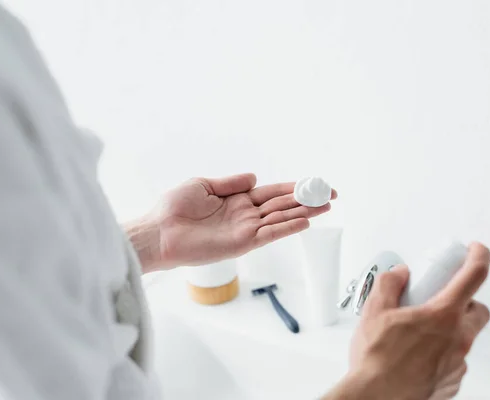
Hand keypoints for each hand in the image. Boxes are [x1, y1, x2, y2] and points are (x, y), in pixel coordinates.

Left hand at [126, 173, 335, 271]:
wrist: (159, 231)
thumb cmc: (174, 208)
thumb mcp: (203, 185)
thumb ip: (231, 183)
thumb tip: (254, 177)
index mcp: (237, 199)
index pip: (272, 192)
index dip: (293, 188)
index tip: (313, 183)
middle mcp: (246, 215)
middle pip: (282, 205)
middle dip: (307, 200)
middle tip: (330, 195)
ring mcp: (245, 230)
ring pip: (281, 219)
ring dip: (304, 212)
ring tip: (325, 206)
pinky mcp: (241, 243)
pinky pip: (269, 234)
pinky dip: (287, 228)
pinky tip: (304, 221)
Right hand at [324, 243, 489, 399]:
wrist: (376, 398)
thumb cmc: (376, 361)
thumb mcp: (374, 311)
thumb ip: (389, 284)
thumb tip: (399, 275)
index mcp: (442, 315)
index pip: (474, 276)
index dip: (479, 256)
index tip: (476, 250)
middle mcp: (457, 339)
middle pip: (478, 310)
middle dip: (466, 300)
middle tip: (442, 299)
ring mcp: (457, 364)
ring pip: (465, 337)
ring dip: (450, 329)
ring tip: (419, 333)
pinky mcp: (451, 382)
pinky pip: (454, 361)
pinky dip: (442, 353)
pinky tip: (418, 355)